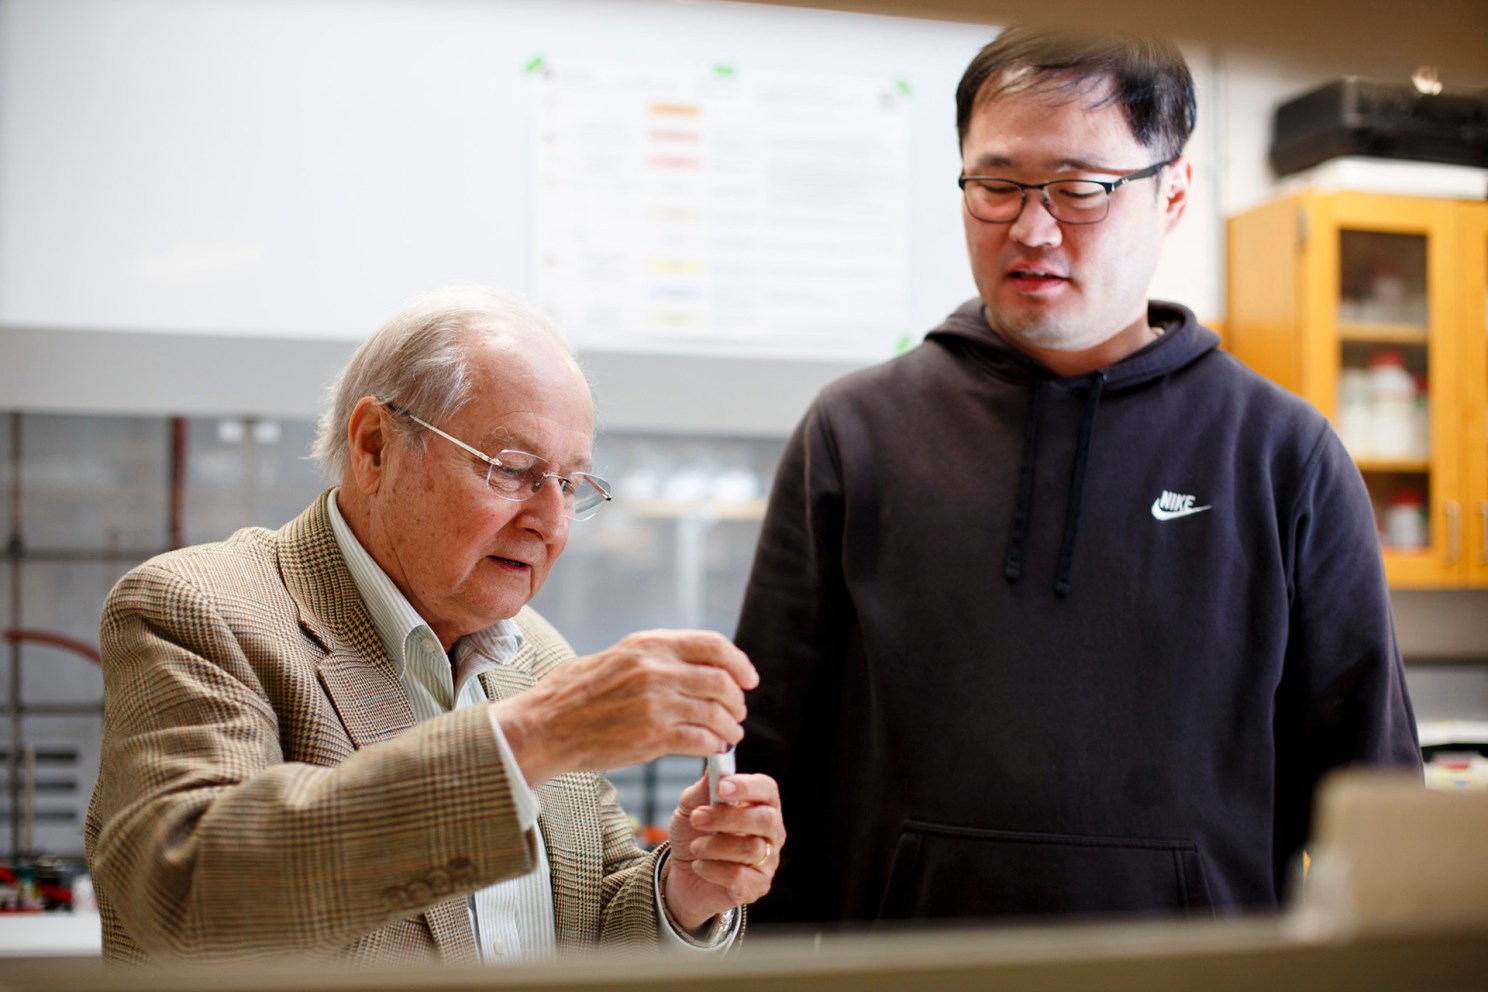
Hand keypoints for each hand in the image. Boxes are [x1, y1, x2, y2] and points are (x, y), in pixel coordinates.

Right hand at [492, 630, 756, 787]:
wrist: (544, 727)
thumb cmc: (573, 694)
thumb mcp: (616, 657)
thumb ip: (654, 658)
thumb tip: (693, 666)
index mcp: (648, 645)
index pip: (713, 645)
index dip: (739, 663)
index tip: (748, 679)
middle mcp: (656, 669)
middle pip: (721, 682)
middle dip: (736, 700)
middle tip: (737, 713)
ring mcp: (656, 703)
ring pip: (716, 713)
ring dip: (729, 727)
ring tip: (728, 735)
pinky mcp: (653, 736)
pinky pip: (701, 740)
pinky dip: (713, 745)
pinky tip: (711, 749)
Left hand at [663, 770, 783, 930]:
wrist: (681, 874)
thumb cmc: (693, 833)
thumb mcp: (691, 807)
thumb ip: (704, 788)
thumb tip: (716, 764)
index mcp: (760, 805)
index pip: (768, 789)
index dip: (747, 787)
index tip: (720, 787)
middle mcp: (771, 832)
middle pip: (767, 819)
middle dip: (729, 817)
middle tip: (698, 818)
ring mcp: (767, 861)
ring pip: (751, 849)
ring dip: (715, 846)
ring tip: (695, 847)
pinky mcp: (756, 887)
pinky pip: (740, 877)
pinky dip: (713, 869)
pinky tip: (699, 866)